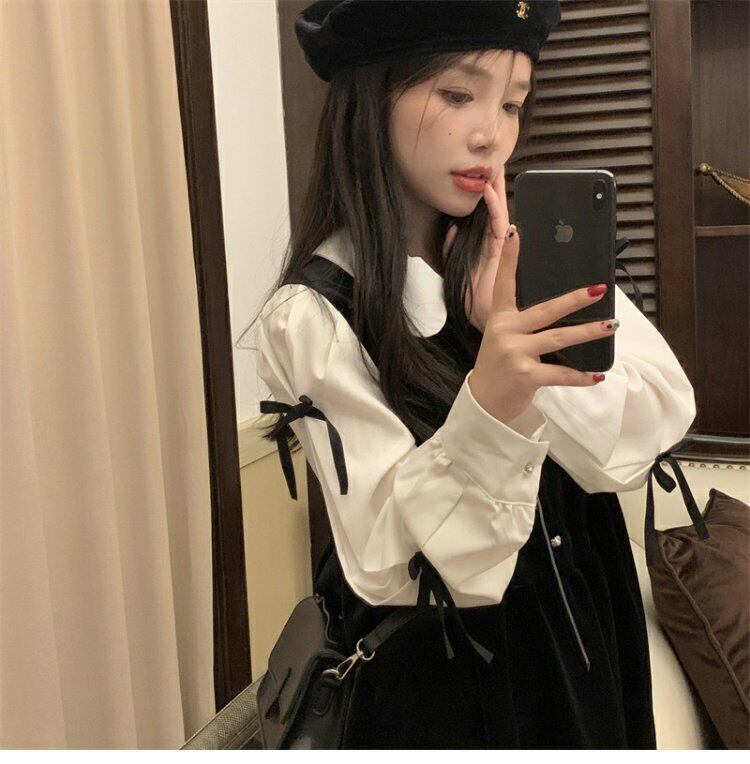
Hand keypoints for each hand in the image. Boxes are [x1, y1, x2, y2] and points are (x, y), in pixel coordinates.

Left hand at [441, 166, 509, 332]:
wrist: (485, 321)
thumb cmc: (473, 302)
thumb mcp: (456, 270)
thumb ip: (451, 250)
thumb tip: (449, 229)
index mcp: (485, 248)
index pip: (486, 216)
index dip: (484, 197)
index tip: (481, 176)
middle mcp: (496, 245)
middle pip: (496, 209)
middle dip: (495, 186)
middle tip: (494, 162)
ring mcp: (502, 247)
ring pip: (500, 212)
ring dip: (497, 190)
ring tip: (494, 168)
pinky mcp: (504, 253)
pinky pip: (500, 226)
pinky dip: (495, 208)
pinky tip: (488, 192)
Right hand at [468, 181, 615, 425]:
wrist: (485, 402)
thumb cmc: (500, 367)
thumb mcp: (504, 339)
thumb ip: (527, 324)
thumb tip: (567, 312)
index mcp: (501, 319)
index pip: (504, 283)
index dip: (509, 257)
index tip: (515, 231)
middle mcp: (506, 332)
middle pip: (546, 309)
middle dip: (575, 299)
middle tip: (599, 289)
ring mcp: (514, 353)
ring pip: (559, 337)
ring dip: (589, 332)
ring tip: (611, 325)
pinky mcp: (525, 375)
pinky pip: (560, 373)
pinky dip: (581, 376)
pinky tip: (597, 374)